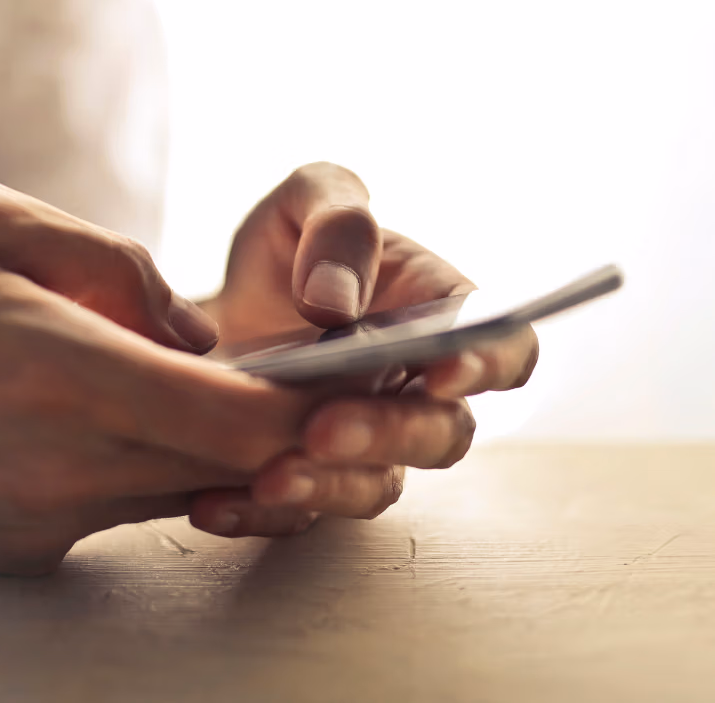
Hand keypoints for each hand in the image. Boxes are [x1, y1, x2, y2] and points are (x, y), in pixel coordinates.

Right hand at [0, 182, 327, 574]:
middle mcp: (66, 463)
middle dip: (285, 433)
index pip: (236, 420)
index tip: (341, 386)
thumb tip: (198, 332)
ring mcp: (46, 520)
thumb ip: (118, 266)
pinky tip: (130, 427)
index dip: (306, 410)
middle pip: (231, 469)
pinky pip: (130, 510)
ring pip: (189, 492)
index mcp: (65, 371)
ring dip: (223, 452)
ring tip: (219, 396)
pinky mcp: (27, 551)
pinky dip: (157, 472)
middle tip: (312, 389)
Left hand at [189, 163, 538, 537]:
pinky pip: (300, 514)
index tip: (441, 371)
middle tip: (323, 427)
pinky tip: (212, 502)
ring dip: (330, 487)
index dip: (487, 364)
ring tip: (269, 477)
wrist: (215, 308)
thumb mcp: (307, 201)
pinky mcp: (311, 479)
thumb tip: (333, 305)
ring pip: (377, 486)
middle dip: (388, 434)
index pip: (502, 348)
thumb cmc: (287, 249)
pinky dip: (258, 514)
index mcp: (438, 314)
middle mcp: (414, 390)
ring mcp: (366, 443)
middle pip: (441, 433)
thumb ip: (337, 223)